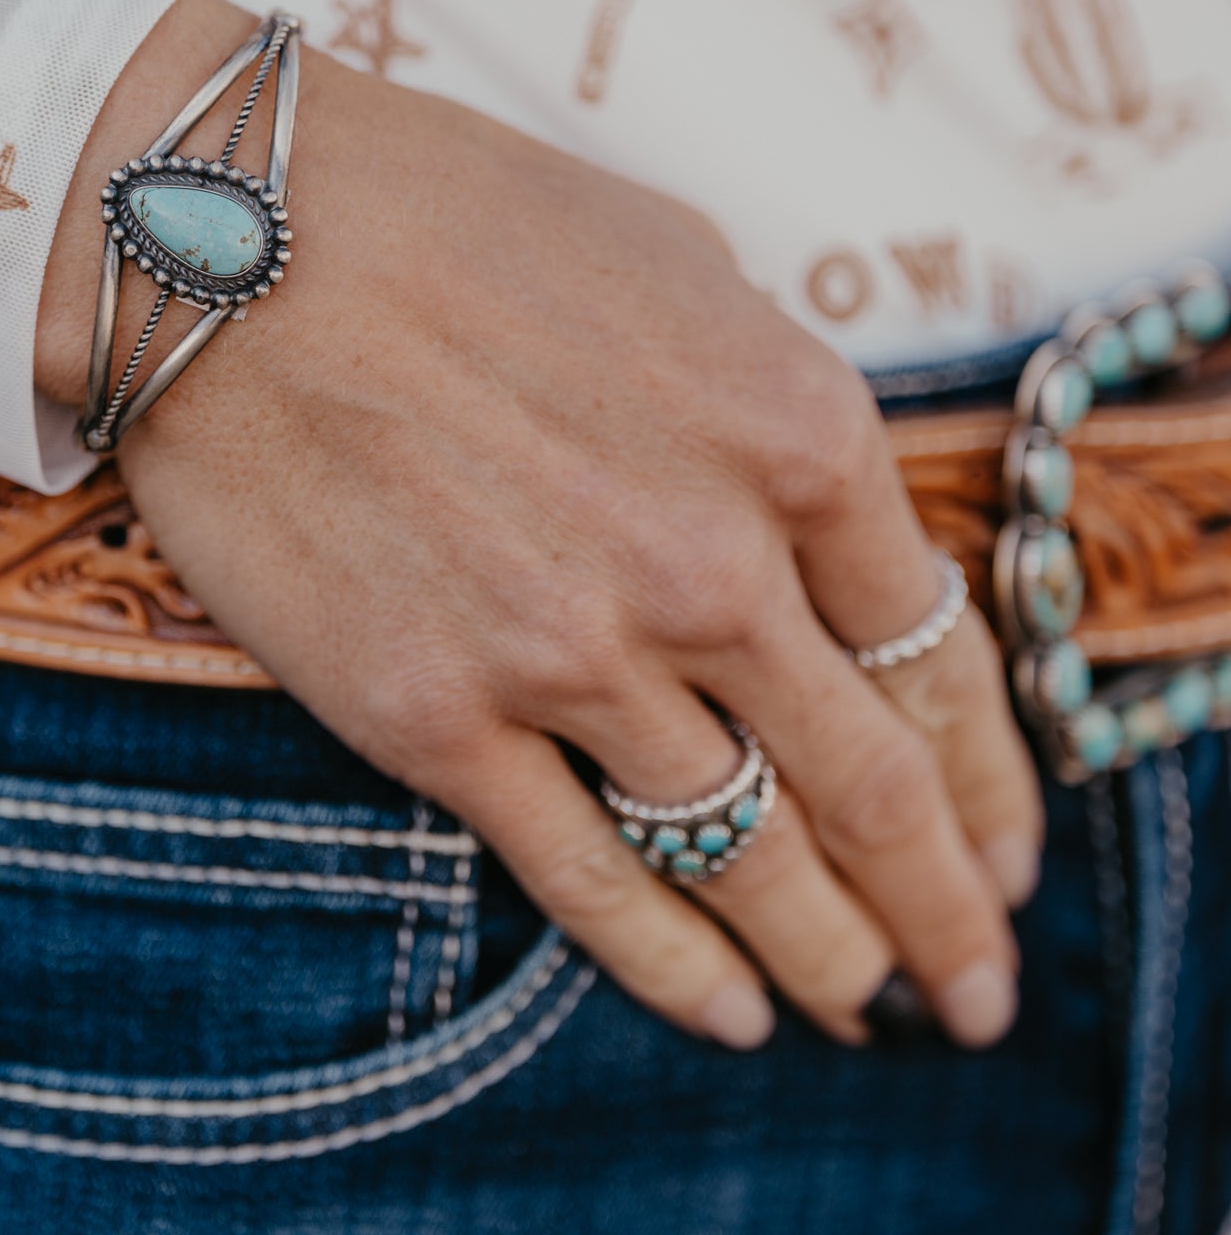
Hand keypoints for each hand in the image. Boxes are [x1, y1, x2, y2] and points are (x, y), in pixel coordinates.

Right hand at [38, 0, 1041, 1051]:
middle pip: (873, 789)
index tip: (1009, 855)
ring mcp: (574, 658)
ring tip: (869, 1011)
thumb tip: (811, 512)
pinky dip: (672, 967)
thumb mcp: (682, 266)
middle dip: (943, 909)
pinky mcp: (438, 723)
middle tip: (978, 990)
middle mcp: (714, 569)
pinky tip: (729, 1015)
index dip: (992, 782)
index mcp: (797, 440)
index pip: (937, 660)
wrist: (224, 236)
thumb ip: (769, 410)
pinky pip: (586, 880)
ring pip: (746, 858)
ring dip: (828, 957)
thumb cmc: (458, 219)